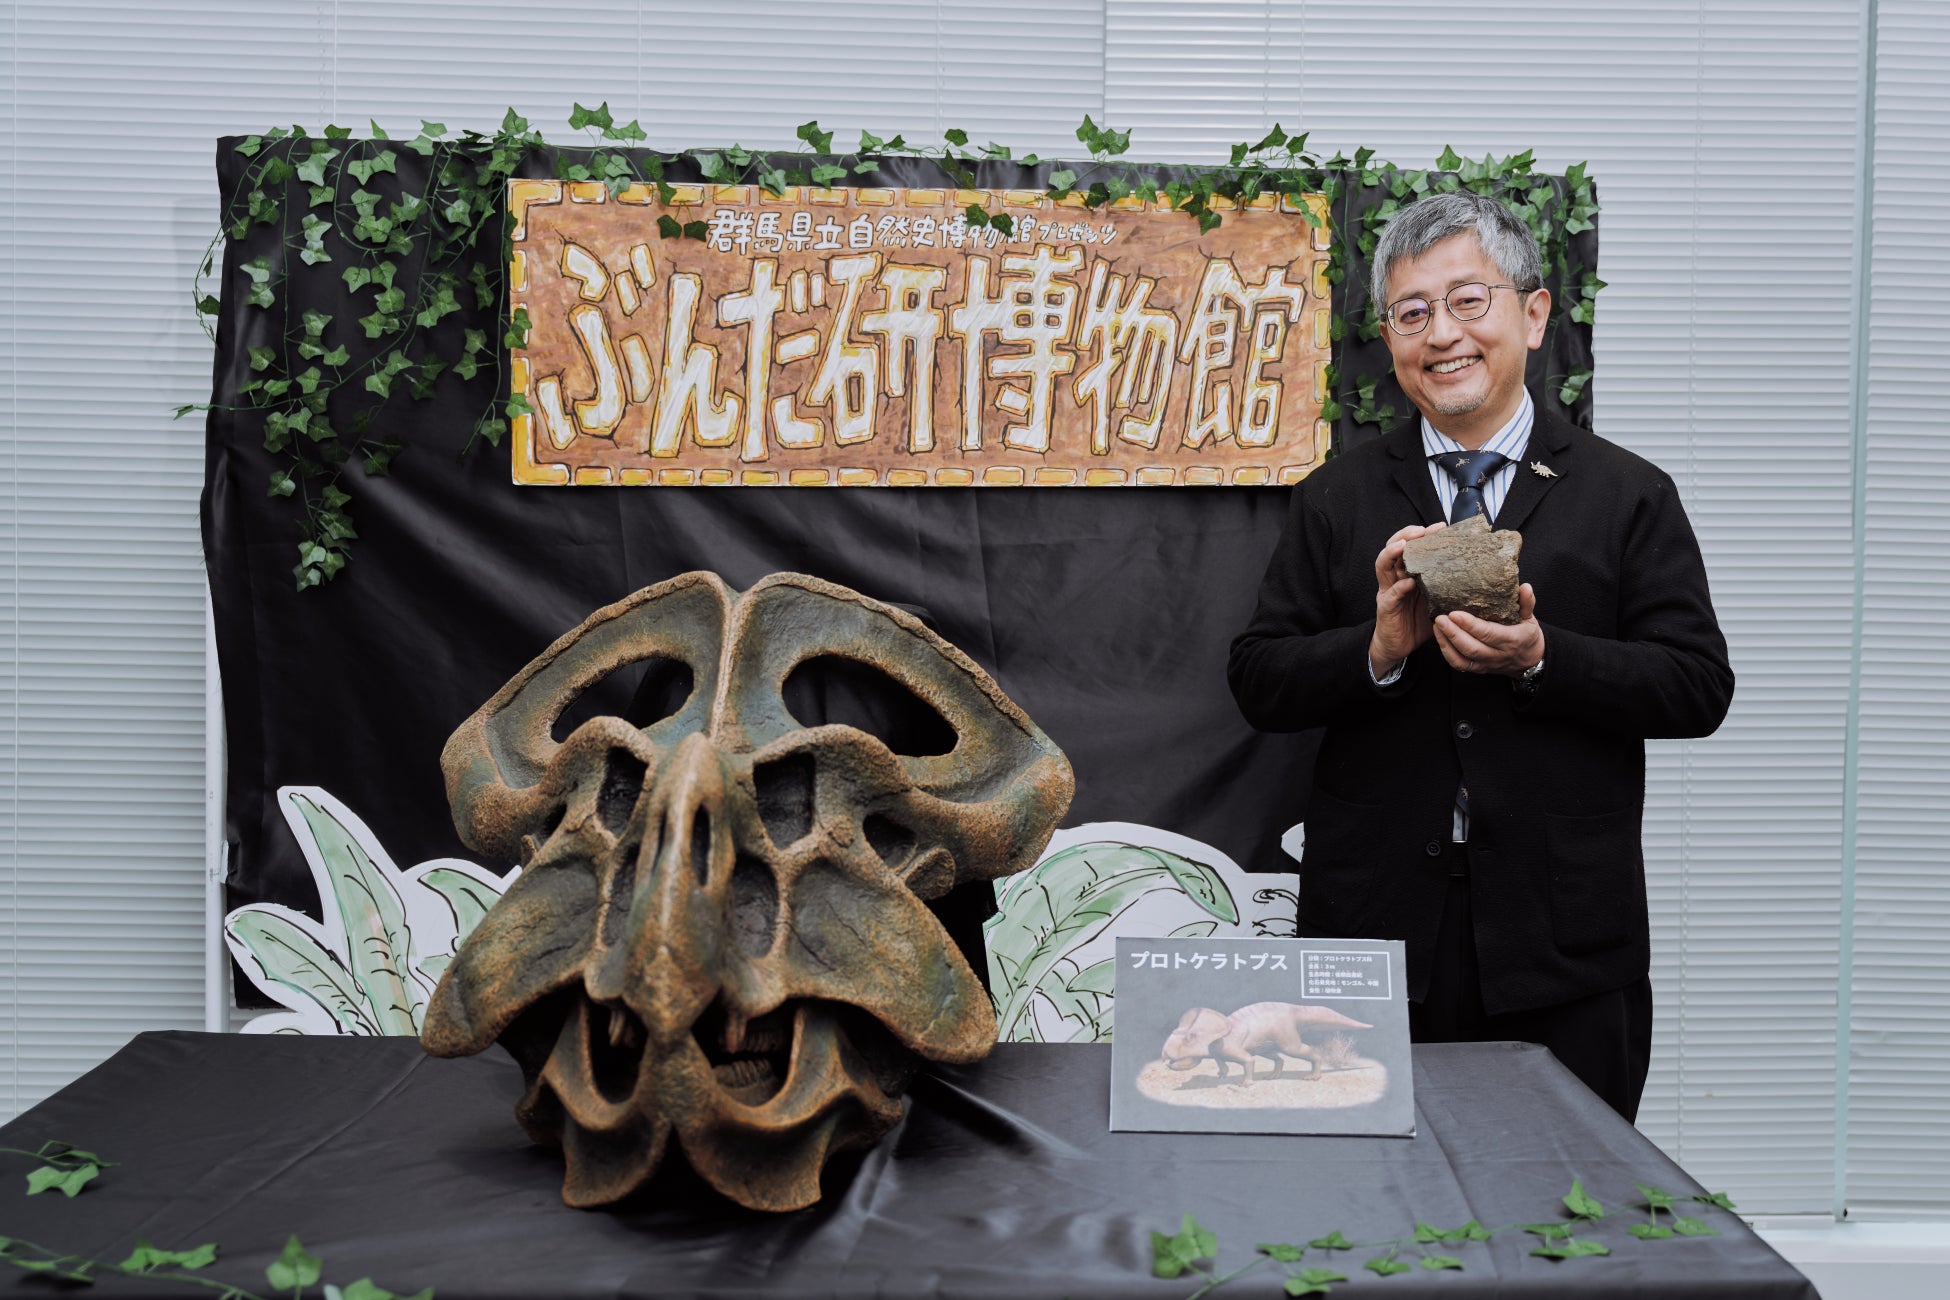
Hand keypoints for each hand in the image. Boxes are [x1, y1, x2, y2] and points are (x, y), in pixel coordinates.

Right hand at [1370, 522, 1443, 675]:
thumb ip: (1444, 586)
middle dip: (1406, 536)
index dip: (1422, 535)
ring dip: (1393, 553)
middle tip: (1421, 530)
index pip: (1411, 547)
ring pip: (1383, 566)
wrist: (1398, 646)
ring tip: (1404, 545)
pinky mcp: (1386, 607)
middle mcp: (1394, 578)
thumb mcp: (1435, 600)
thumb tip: (1474, 575)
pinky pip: (1391, 594)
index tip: (1441, 527)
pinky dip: (1399, 587)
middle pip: (1393, 549)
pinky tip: (1409, 582)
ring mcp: (1387, 591)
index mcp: (1406, 573)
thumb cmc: (1417, 622)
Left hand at [1433, 583, 1545, 676]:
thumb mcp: (1530, 618)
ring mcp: (1486, 663)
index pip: (1488, 634)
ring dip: (1446, 643)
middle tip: (1440, 618)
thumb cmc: (1527, 636)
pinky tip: (1440, 638)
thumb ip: (1527, 603)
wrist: (1530, 661)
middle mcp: (1497, 654)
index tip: (1455, 613)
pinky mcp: (1478, 668)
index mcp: (1511, 640)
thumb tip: (1525, 587)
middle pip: (1472, 648)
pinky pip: (1459, 664)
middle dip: (1453, 633)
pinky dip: (1447, 652)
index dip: (1471, 625)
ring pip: (1462, 658)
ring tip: (1437, 625)